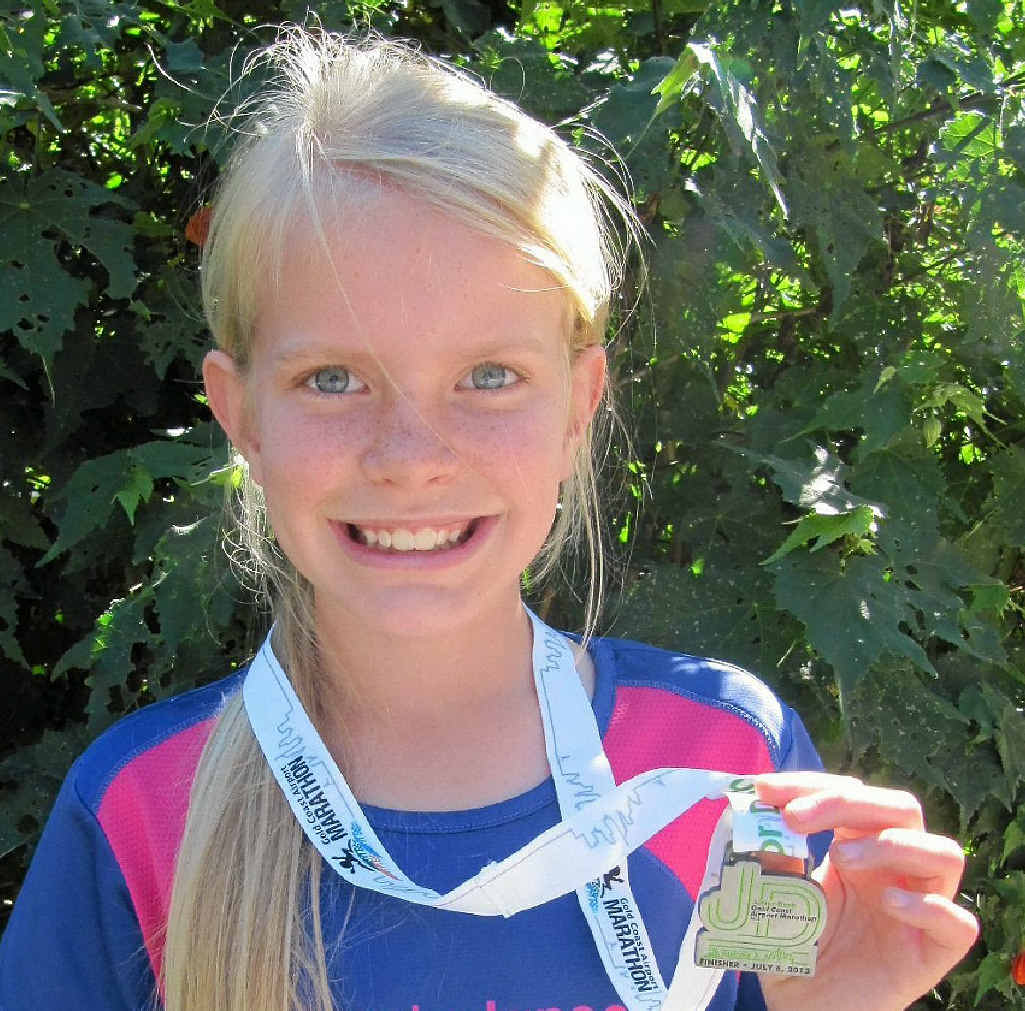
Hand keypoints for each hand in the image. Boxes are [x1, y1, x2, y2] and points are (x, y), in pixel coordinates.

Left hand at [753, 772, 978, 1010]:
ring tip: (840, 856)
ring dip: (893, 843)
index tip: (765, 788)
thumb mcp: (773, 895)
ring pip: (944, 853)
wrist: (806, 1010)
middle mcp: (895, 869)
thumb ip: (770, 860)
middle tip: (795, 817)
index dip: (810, 784)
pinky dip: (929, 906)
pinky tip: (890, 904)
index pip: (850, 794)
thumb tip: (752, 816)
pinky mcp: (933, 954)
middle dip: (845, 801)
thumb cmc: (794, 947)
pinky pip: (959, 923)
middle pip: (900, 809)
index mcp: (858, 845)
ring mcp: (919, 908)